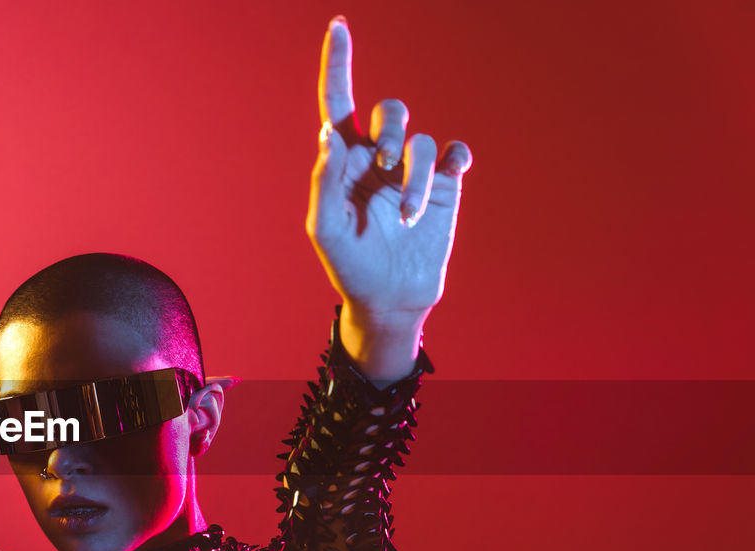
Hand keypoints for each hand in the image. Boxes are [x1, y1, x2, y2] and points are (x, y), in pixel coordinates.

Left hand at [307, 16, 472, 324]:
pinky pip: (453, 152)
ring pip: (421, 141)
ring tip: (405, 217)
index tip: (338, 25)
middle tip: (385, 166)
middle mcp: (378, 157)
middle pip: (390, 111)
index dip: (338, 63)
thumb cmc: (350, 266)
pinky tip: (448, 178)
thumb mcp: (325, 229)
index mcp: (343, 161)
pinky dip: (450, 162)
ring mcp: (412, 170)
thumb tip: (328, 133)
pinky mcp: (444, 185)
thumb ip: (324, 181)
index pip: (338, 101)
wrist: (390, 298)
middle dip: (391, 131)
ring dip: (415, 178)